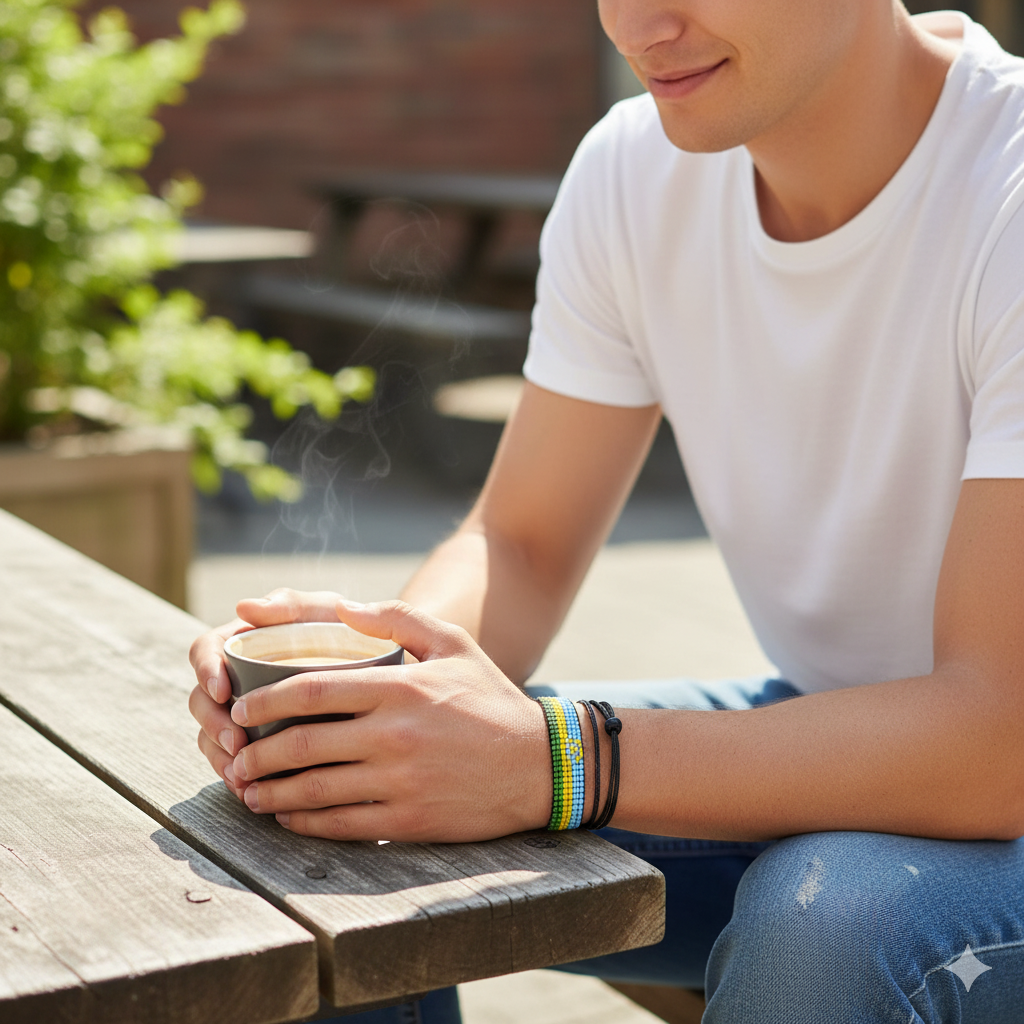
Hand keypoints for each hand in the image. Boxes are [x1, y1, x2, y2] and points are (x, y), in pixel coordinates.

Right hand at [188, 589, 348, 800]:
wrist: (382, 669)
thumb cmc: (349, 632)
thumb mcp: (325, 612)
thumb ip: (293, 604)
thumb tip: (244, 607)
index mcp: (244, 641)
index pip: (206, 650)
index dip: (206, 670)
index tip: (223, 690)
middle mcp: (237, 676)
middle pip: (202, 699)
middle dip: (212, 724)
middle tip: (237, 744)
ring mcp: (246, 711)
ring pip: (212, 735)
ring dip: (219, 757)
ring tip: (240, 776)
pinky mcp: (259, 741)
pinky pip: (234, 761)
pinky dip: (237, 776)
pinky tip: (251, 790)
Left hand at [227, 599, 551, 842]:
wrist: (539, 765)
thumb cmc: (490, 698)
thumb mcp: (453, 644)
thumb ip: (397, 618)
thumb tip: (342, 608)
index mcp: (399, 687)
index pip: (310, 691)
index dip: (263, 700)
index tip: (241, 707)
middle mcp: (394, 735)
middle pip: (301, 744)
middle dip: (256, 752)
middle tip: (235, 755)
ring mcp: (400, 782)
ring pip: (314, 790)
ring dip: (270, 793)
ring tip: (248, 790)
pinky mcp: (408, 821)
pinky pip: (341, 825)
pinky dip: (304, 822)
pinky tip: (287, 817)